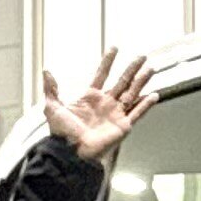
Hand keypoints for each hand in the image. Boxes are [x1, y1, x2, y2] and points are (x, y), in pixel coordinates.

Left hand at [43, 46, 159, 166]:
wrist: (70, 152)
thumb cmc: (61, 133)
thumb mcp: (52, 108)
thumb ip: (51, 89)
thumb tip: (46, 71)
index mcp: (90, 97)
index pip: (102, 74)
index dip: (108, 61)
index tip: (115, 48)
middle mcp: (105, 103)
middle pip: (122, 81)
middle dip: (132, 68)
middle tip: (141, 56)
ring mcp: (115, 114)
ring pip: (132, 93)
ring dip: (142, 81)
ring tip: (151, 68)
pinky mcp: (123, 126)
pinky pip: (137, 113)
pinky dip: (146, 105)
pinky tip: (154, 95)